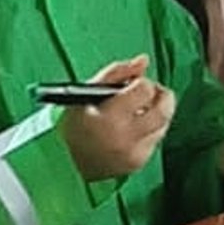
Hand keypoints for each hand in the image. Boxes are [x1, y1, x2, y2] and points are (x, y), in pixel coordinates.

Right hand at [57, 56, 176, 182]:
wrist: (60, 164)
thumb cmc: (69, 125)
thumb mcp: (84, 92)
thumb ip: (117, 72)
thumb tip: (144, 60)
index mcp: (109, 117)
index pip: (144, 90)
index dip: (142, 82)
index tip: (133, 83)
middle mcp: (125, 138)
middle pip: (163, 109)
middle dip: (160, 96)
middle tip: (148, 92)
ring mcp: (133, 154)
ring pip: (163, 125)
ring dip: (156, 113)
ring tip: (136, 111)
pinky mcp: (136, 164)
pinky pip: (154, 141)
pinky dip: (148, 131)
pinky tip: (130, 129)